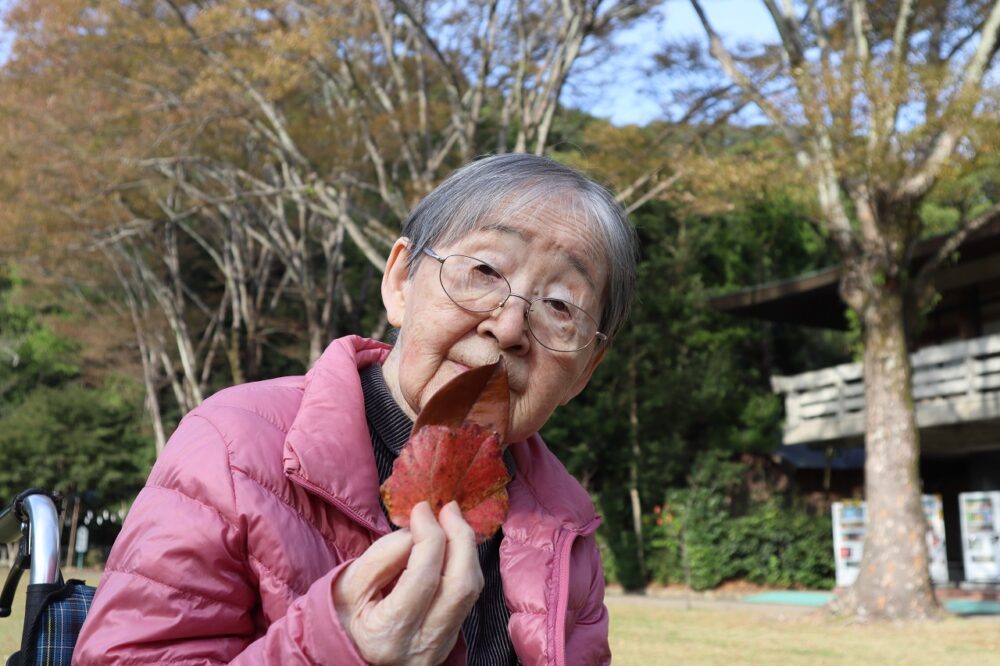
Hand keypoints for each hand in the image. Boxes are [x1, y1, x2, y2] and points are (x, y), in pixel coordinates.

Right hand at [333, 501, 483, 664]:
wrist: (348, 652)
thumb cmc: (342, 615)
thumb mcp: (350, 583)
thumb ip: (383, 555)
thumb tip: (419, 529)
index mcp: (388, 633)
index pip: (423, 577)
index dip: (429, 535)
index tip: (422, 508)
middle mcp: (422, 644)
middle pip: (461, 585)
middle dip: (460, 538)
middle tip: (448, 508)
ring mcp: (441, 644)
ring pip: (471, 590)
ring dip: (467, 549)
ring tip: (452, 520)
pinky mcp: (452, 637)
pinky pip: (468, 596)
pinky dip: (465, 564)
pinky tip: (453, 544)